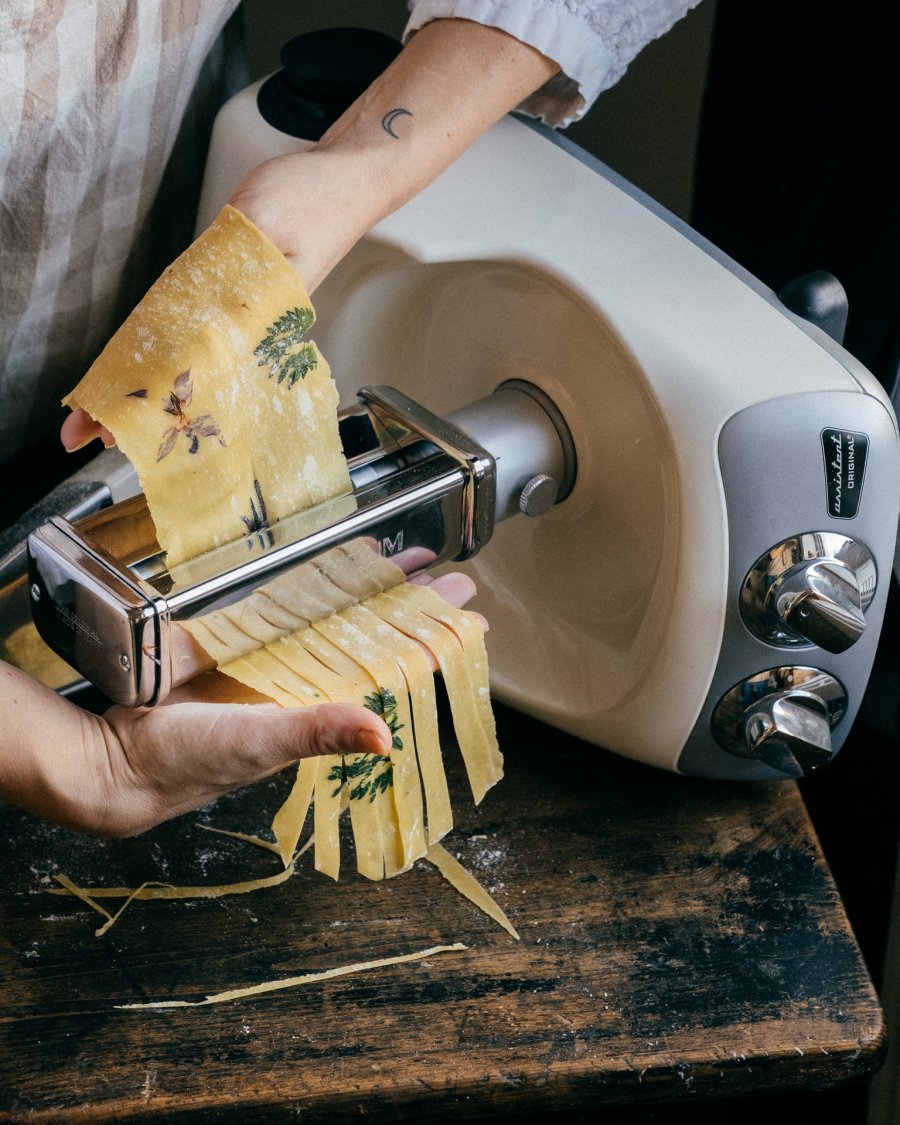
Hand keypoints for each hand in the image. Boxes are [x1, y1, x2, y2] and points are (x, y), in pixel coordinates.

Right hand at [1, 572, 481, 837]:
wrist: (121, 757)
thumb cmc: (193, 762)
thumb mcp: (263, 744)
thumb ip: (318, 734)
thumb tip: (387, 739)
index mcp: (320, 705)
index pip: (390, 665)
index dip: (427, 637)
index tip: (466, 611)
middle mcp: (303, 680)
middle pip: (368, 634)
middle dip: (408, 603)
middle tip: (449, 573)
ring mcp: (269, 659)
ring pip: (330, 614)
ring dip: (367, 586)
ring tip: (403, 558)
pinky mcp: (234, 640)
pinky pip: (280, 605)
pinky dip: (307, 581)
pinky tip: (328, 561)